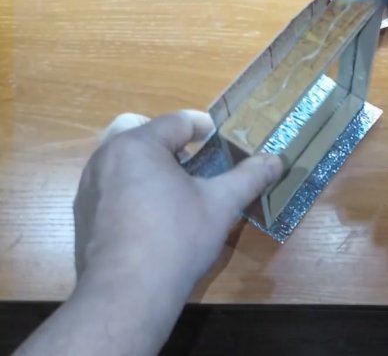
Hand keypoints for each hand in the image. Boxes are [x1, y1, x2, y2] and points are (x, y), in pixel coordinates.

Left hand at [74, 110, 281, 292]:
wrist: (127, 293)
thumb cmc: (177, 238)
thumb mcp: (221, 205)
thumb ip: (249, 177)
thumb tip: (276, 160)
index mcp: (138, 145)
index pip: (177, 122)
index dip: (204, 127)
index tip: (222, 141)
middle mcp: (106, 157)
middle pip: (142, 132)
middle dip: (170, 142)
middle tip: (196, 162)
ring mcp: (90, 186)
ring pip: (122, 159)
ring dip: (149, 165)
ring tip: (176, 190)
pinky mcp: (83, 214)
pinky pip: (110, 186)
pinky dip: (132, 189)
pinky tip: (152, 218)